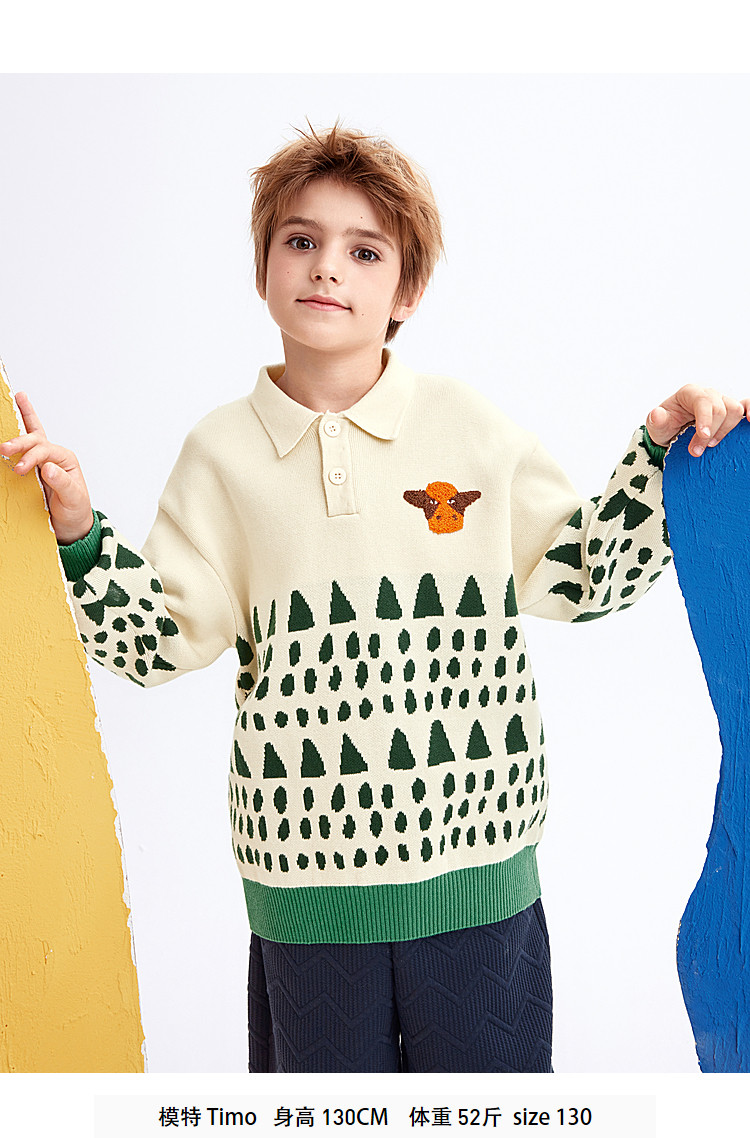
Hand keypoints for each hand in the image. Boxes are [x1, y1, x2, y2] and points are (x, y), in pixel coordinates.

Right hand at [0, 392, 93, 542]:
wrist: (71, 524)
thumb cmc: (75, 509)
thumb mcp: (73, 499)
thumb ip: (63, 483)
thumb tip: (48, 468)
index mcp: (65, 459)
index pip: (46, 451)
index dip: (31, 457)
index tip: (19, 469)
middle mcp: (54, 457)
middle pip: (36, 441)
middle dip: (19, 443)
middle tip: (4, 449)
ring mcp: (42, 462)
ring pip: (29, 439)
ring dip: (16, 433)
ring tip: (5, 428)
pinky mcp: (32, 470)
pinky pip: (22, 452)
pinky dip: (15, 440)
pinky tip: (6, 431)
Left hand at [646, 385, 749, 457]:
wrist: (672, 431)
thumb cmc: (665, 425)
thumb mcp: (656, 425)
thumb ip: (656, 420)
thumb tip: (657, 414)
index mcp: (690, 393)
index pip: (703, 402)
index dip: (706, 420)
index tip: (703, 437)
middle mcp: (708, 394)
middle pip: (721, 408)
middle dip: (712, 432)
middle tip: (697, 450)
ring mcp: (721, 401)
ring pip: (735, 410)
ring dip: (725, 430)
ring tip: (711, 444)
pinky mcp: (729, 411)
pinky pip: (746, 405)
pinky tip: (749, 422)